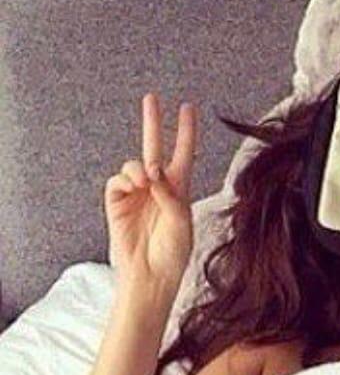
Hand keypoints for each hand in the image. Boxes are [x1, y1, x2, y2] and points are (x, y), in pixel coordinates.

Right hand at [105, 91, 197, 295]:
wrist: (149, 277)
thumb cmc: (172, 253)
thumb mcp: (182, 222)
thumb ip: (170, 194)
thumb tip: (152, 171)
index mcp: (180, 189)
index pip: (184, 153)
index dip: (186, 131)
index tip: (188, 107)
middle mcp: (157, 187)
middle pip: (154, 147)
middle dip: (153, 123)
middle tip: (151, 97)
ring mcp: (136, 194)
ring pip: (134, 164)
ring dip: (140, 167)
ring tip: (146, 180)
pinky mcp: (117, 204)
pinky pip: (117, 181)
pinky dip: (126, 179)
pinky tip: (135, 187)